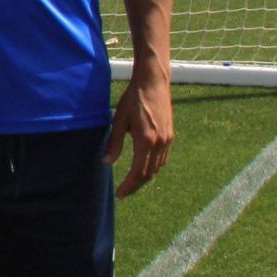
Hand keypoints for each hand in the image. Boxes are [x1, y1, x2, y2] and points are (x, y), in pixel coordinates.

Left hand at [104, 72, 172, 197]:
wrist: (153, 82)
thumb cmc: (133, 98)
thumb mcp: (119, 120)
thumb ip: (114, 143)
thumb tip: (106, 163)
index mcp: (146, 141)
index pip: (138, 172)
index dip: (129, 186)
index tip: (120, 194)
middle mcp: (160, 143)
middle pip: (149, 174)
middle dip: (136, 185)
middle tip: (123, 191)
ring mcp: (167, 140)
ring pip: (157, 167)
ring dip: (145, 177)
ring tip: (131, 181)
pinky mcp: (170, 135)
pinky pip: (162, 159)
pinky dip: (153, 167)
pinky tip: (144, 166)